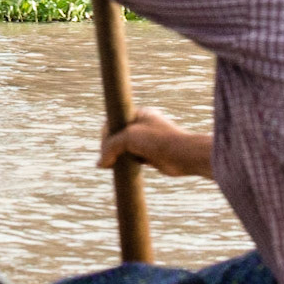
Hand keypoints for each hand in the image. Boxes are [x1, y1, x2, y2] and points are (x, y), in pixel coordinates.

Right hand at [99, 108, 213, 178]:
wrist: (184, 155)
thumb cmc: (158, 140)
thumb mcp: (128, 137)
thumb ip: (110, 147)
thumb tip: (100, 164)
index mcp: (140, 114)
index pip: (114, 122)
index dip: (106, 134)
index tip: (103, 147)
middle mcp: (143, 126)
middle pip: (118, 136)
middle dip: (111, 147)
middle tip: (106, 159)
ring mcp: (148, 141)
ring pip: (125, 148)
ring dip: (118, 157)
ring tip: (112, 165)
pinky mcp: (151, 155)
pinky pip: (133, 159)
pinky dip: (126, 164)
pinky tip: (122, 169)